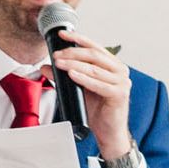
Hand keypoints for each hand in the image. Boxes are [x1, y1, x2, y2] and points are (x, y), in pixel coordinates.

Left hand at [42, 29, 131, 164]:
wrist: (109, 132)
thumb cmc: (98, 110)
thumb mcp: (78, 89)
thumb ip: (64, 76)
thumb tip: (46, 66)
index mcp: (113, 65)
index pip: (95, 47)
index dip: (78, 39)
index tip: (61, 35)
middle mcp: (120, 70)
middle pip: (94, 55)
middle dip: (72, 53)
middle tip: (56, 55)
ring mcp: (122, 82)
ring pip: (95, 69)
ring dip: (74, 64)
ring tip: (59, 63)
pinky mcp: (120, 95)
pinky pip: (99, 84)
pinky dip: (84, 78)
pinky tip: (72, 74)